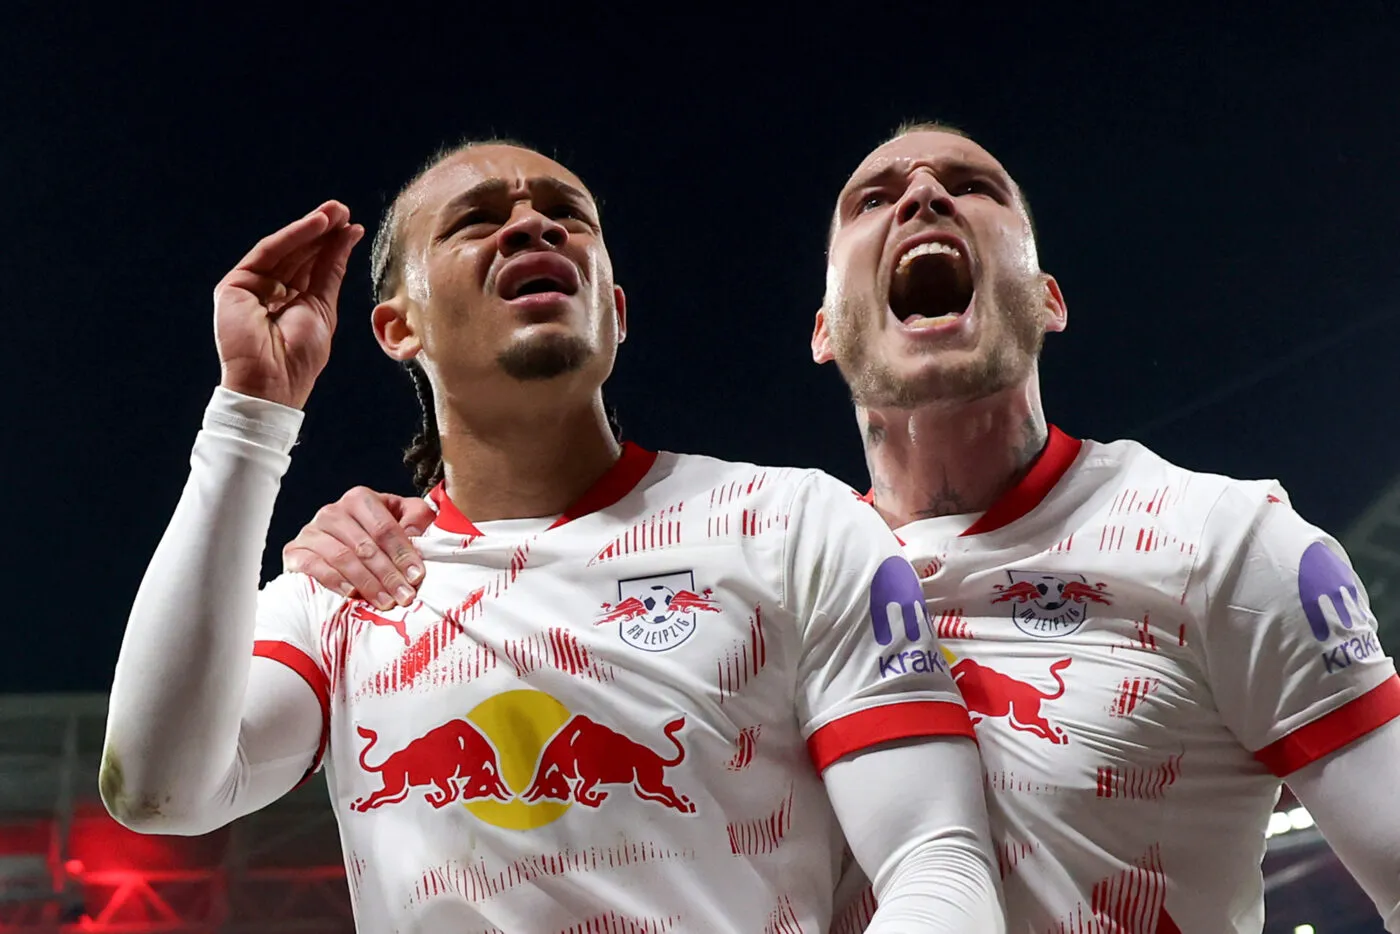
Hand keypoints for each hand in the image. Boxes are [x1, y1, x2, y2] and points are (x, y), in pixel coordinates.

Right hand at [214, 201, 364, 408]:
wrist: (274, 382)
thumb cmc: (300, 356)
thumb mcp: (323, 306)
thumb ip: (330, 270)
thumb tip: (347, 236)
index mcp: (291, 302)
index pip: (312, 266)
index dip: (331, 245)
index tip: (353, 226)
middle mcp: (269, 292)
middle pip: (298, 254)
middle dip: (321, 232)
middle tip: (343, 210)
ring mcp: (250, 288)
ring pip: (284, 250)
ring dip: (309, 228)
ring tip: (335, 212)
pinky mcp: (235, 286)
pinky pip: (267, 254)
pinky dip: (292, 237)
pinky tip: (315, 224)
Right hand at [283, 487, 434, 608]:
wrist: (337, 543)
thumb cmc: (376, 531)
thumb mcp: (402, 516)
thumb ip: (416, 517)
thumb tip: (416, 535)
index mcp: (360, 499)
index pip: (384, 528)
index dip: (402, 553)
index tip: (416, 576)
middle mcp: (332, 512)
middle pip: (364, 546)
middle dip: (388, 575)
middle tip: (404, 596)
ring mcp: (311, 531)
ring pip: (342, 558)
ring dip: (366, 583)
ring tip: (385, 602)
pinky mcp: (294, 551)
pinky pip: (313, 567)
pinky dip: (333, 581)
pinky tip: (351, 594)